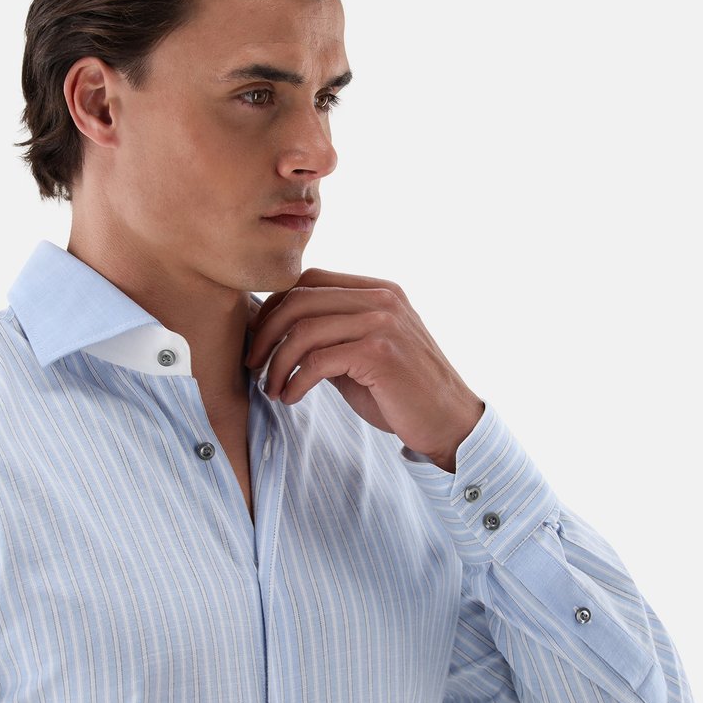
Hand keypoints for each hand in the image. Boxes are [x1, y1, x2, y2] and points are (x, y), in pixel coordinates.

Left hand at [246, 268, 484, 471]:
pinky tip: (291, 397)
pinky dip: (295, 381)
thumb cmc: (403, 394)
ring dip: (277, 362)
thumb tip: (276, 333)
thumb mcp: (363, 355)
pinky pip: (317, 360)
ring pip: (304, 329)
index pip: (311, 280)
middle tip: (253, 363)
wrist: (449, 422)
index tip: (258, 339)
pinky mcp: (380, 353)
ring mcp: (383, 323)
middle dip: (266, 332)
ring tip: (271, 388)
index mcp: (379, 291)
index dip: (276, 306)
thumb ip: (330, 336)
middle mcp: (382, 298)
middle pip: (301, 298)